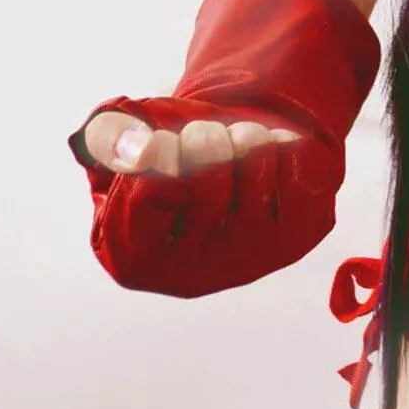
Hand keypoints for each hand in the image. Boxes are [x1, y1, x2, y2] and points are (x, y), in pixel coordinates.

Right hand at [67, 0, 380, 298]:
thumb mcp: (122, 143)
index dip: (158, 149)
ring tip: (235, 145)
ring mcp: (247, 260)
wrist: (228, 162)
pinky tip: (269, 160)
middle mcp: (191, 273)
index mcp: (135, 259)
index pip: (148, 193)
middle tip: (202, 138)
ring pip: (256, 165)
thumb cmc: (168, 155)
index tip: (161, 142)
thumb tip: (139, 149)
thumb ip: (108, 138)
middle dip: (205, 136)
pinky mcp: (294, 239)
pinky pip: (301, 169)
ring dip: (246, 135)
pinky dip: (286, 146)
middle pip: (207, 177)